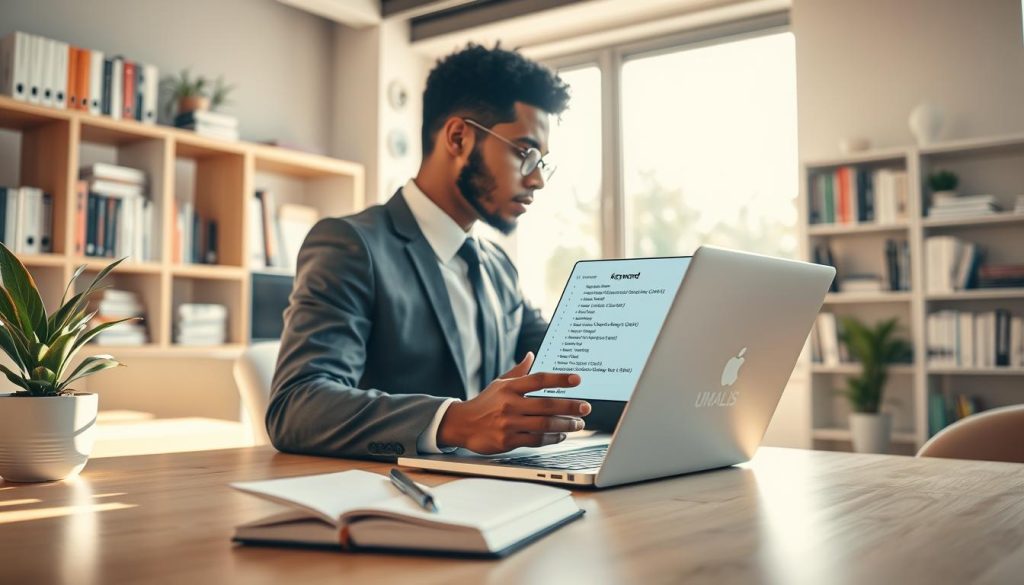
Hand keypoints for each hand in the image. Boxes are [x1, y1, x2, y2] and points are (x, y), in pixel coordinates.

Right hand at [437, 352, 590, 453]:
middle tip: (586, 407)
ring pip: (544, 425)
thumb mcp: (499, 383)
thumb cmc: (485, 402)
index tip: (577, 379)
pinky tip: (562, 434)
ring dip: (565, 424)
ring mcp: (509, 423)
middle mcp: (510, 404)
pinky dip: (552, 438)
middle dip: (570, 407)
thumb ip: (518, 371)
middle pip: (547, 405)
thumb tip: (531, 355)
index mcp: (510, 387)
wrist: (462, 424)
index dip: (560, 379)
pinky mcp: (508, 441)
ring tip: (578, 424)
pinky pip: (536, 440)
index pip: (539, 380)